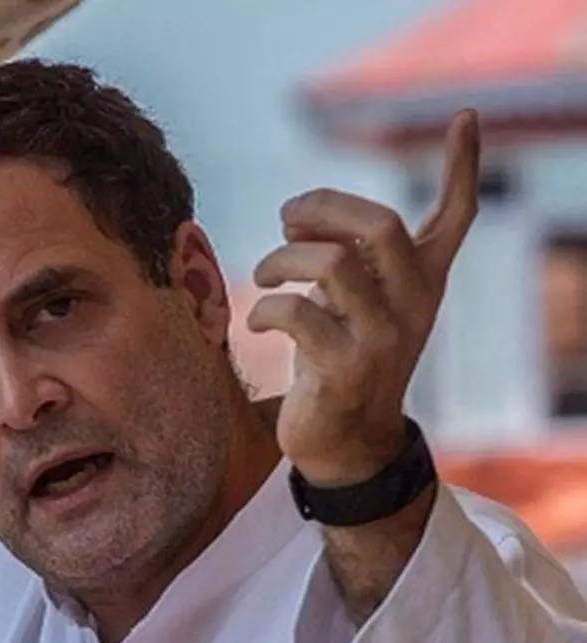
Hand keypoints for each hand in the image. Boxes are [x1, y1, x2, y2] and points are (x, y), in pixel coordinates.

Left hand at [248, 109, 480, 485]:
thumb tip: (305, 211)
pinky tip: (257, 326)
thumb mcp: (355, 303)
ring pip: (329, 264)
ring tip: (265, 276)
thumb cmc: (339, 359)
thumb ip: (349, 257)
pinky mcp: (345, 370)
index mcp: (422, 281)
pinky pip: (296, 314)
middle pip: (377, 225)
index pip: (455, 216)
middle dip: (319, 207)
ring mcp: (382, 338)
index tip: (465, 118)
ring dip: (280, 260)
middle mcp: (412, 304)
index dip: (461, 167)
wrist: (344, 443)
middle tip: (285, 220)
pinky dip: (264, 310)